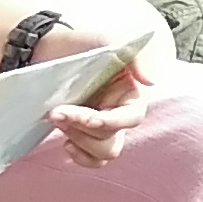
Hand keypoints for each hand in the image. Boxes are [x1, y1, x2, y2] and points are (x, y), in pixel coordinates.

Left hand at [44, 32, 163, 165]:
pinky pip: (92, 159)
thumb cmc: (83, 43)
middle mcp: (121, 114)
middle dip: (83, 129)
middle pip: (113, 140)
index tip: (85, 118)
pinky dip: (79, 156)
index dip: (109, 122)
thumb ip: (134, 58)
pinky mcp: (84, 135)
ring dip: (79, 140)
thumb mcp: (110, 42)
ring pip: (103, 152)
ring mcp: (103, 127)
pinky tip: (65, 141)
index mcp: (132, 95)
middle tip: (56, 112)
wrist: (51, 47)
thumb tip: (151, 82)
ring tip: (57, 118)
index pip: (131, 118)